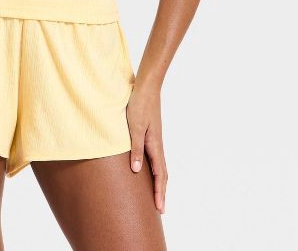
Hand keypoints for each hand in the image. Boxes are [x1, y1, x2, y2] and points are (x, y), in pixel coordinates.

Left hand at [126, 81, 167, 213]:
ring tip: (156, 194)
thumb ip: (136, 148)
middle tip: (160, 209)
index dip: (159, 192)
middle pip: (162, 174)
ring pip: (160, 166)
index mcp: (155, 146)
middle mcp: (157, 145)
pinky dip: (155, 169)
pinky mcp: (150, 134)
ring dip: (159, 182)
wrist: (147, 87)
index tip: (160, 209)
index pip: (159, 175)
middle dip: (161, 191)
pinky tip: (147, 170)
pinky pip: (155, 157)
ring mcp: (155, 140)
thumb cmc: (139, 105)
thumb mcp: (134, 127)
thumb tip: (136, 171)